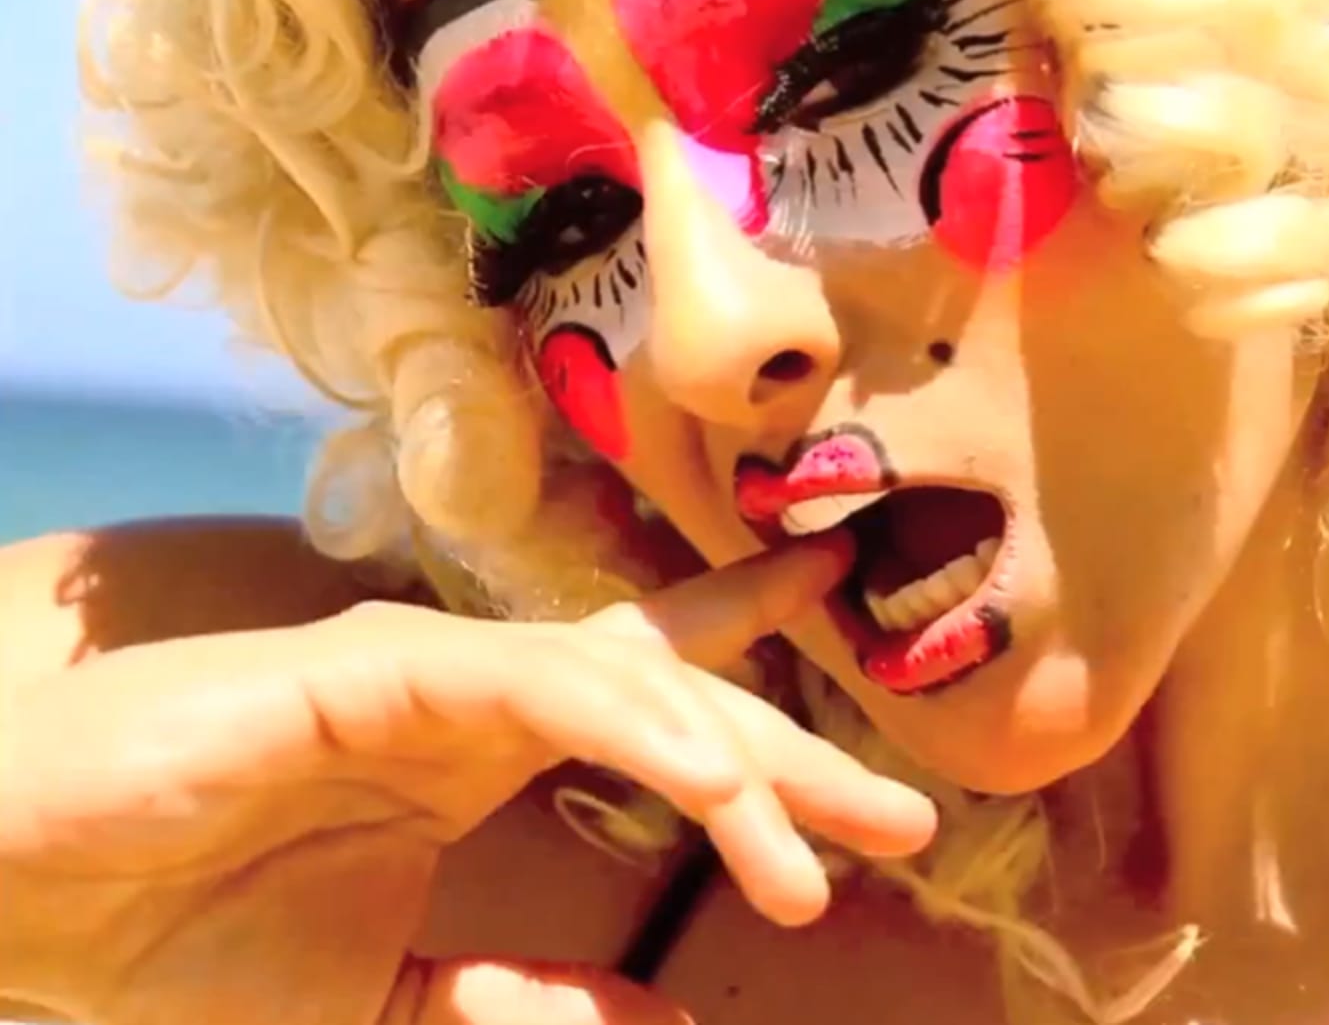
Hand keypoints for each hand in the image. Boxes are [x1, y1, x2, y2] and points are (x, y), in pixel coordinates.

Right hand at [0, 532, 934, 1024]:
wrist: (16, 906)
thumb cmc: (174, 939)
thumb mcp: (386, 1003)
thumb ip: (518, 1004)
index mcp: (480, 747)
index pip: (650, 701)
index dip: (761, 698)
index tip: (874, 750)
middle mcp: (470, 691)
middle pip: (673, 692)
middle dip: (793, 746)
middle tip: (906, 814)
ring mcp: (424, 670)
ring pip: (621, 680)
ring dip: (731, 759)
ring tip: (824, 841)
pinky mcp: (367, 671)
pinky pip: (532, 679)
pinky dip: (633, 719)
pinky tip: (714, 776)